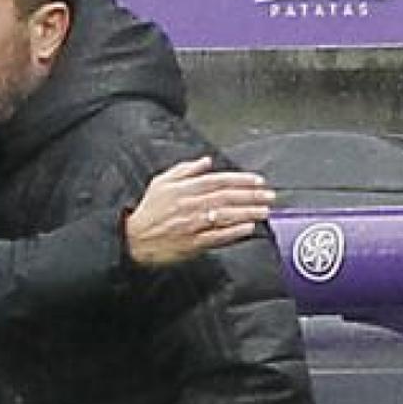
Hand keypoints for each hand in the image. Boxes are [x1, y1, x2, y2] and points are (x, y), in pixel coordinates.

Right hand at [125, 156, 273, 266]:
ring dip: (247, 212)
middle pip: (226, 197)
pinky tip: (247, 228)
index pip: (218, 180)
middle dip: (250, 196)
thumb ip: (185, 170)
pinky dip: (233, 232)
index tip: (258, 181)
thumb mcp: (162, 182)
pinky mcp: (192, 242)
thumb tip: (205, 161)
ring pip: (225, 215)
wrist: (133, 238)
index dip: (240, 180)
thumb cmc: (148, 211)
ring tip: (264, 211)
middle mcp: (191, 204)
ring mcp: (192, 224)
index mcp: (185, 188)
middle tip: (269, 196)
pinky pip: (217, 236)